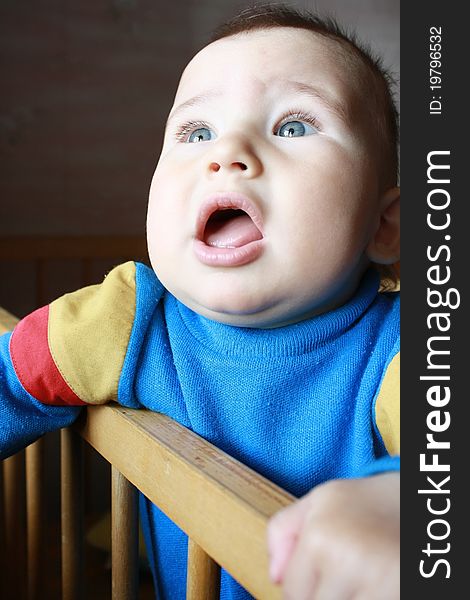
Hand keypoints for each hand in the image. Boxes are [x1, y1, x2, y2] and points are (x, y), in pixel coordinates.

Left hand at [267, 472, 399, 599]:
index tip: (320, 574)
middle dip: (324, 597)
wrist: (417, 503)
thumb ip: (282, 531)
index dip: (302, 589)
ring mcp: (376, 584)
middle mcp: (345, 561)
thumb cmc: (366, 502)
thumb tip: (274, 578)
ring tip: (358, 580)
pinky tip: (376, 586)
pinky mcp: (399, 596)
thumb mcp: (318, 501)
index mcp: (319, 537)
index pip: (292, 594)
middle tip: (342, 575)